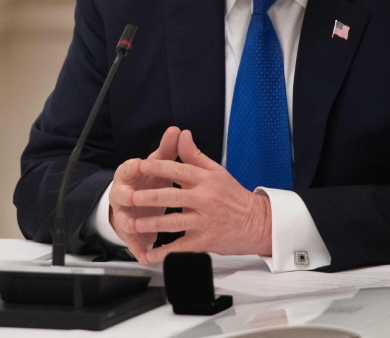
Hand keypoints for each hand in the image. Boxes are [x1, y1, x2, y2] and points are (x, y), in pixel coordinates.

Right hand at [107, 126, 181, 262]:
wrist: (138, 204)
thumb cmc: (149, 181)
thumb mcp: (158, 166)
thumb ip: (168, 150)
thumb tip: (177, 130)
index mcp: (129, 176)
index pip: (128, 169)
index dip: (134, 167)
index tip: (140, 164)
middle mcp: (123, 195)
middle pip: (120, 194)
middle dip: (126, 196)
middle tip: (134, 196)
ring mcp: (125, 216)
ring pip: (123, 220)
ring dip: (129, 224)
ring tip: (135, 227)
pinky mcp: (131, 235)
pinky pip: (134, 243)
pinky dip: (139, 249)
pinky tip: (146, 256)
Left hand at [131, 130, 271, 262]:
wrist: (259, 223)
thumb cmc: (234, 196)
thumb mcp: (216, 171)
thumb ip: (194, 155)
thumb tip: (182, 134)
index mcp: (205, 180)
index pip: (178, 170)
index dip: (157, 168)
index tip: (140, 166)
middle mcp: (205, 199)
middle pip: (173, 197)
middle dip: (150, 197)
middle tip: (130, 197)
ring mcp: (205, 221)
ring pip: (175, 223)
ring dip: (152, 224)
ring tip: (133, 224)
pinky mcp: (206, 241)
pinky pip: (182, 247)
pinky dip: (165, 253)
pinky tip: (150, 255)